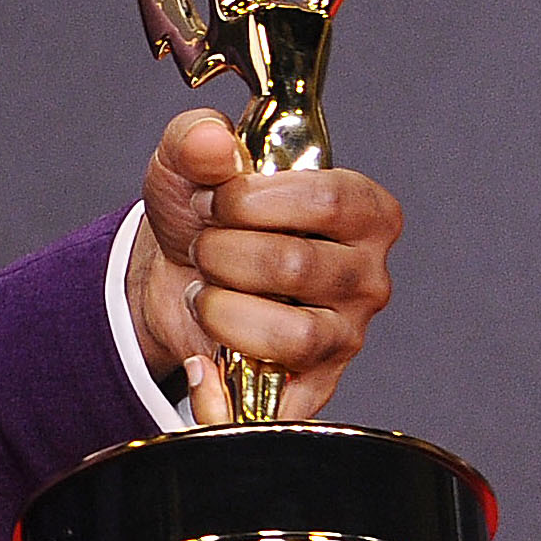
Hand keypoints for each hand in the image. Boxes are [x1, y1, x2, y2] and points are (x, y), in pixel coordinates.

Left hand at [124, 109, 399, 422]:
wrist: (173, 273)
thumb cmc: (202, 213)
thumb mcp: (186, 161)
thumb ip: (195, 138)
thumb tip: (214, 142)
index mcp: (362, 209)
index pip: (328, 200)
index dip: (252, 200)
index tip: (216, 199)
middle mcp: (367, 275)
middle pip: (297, 266)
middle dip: (222, 253)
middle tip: (203, 246)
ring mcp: (347, 334)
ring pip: (293, 333)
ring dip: (221, 309)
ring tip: (205, 291)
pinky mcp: (316, 384)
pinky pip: (279, 401)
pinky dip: (224, 385)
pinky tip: (204, 356)